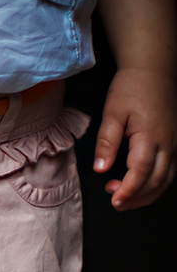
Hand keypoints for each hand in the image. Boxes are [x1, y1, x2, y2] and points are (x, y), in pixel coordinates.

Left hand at [92, 65, 176, 209]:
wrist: (153, 69)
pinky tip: (139, 186)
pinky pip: (171, 169)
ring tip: (124, 198)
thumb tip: (101, 169)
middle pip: (157, 180)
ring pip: (167, 178)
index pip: (140, 172)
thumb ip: (106, 143)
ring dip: (147, 194)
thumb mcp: (112, 113)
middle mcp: (169, 141)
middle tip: (115, 202)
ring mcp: (175, 141)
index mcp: (151, 135)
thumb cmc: (131, 88)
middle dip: (136, 197)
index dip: (128, 191)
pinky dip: (156, 183)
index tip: (114, 201)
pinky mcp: (176, 140)